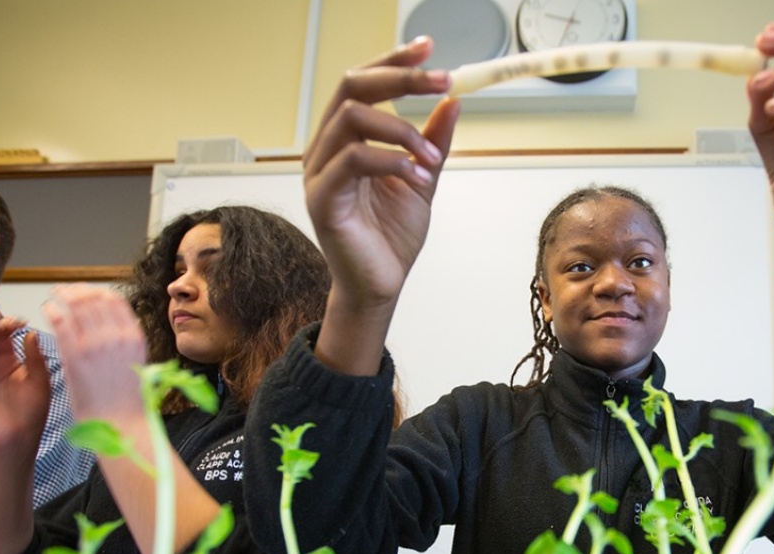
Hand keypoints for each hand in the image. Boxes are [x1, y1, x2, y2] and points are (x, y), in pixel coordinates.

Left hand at [41, 284, 146, 425]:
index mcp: (134, 336)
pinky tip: (46, 309)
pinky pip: (61, 321)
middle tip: (63, 290)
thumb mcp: (134, 362)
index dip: (96, 291)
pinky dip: (52, 310)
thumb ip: (122, 341)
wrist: (120, 423)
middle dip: (76, 290)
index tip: (85, 291)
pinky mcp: (76, 355)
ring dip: (62, 296)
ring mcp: (97, 343)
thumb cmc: (125, 400)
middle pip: (95, 298)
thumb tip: (108, 325)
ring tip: (52, 295)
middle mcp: (117, 335)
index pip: (115, 301)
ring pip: (77, 305)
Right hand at [304, 36, 461, 373]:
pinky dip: (392, 161)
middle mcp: (325, 148)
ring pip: (352, 118)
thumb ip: (432, 142)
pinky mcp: (322, 199)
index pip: (362, 82)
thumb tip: (453, 102)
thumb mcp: (422, 179)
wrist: (381, 286)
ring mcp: (319, 172)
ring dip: (402, 130)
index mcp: (345, 139)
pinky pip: (353, 160)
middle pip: (352, 87)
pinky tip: (417, 178)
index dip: (394, 61)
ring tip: (431, 158)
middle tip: (442, 82)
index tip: (429, 48)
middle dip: (400, 79)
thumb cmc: (391, 238)